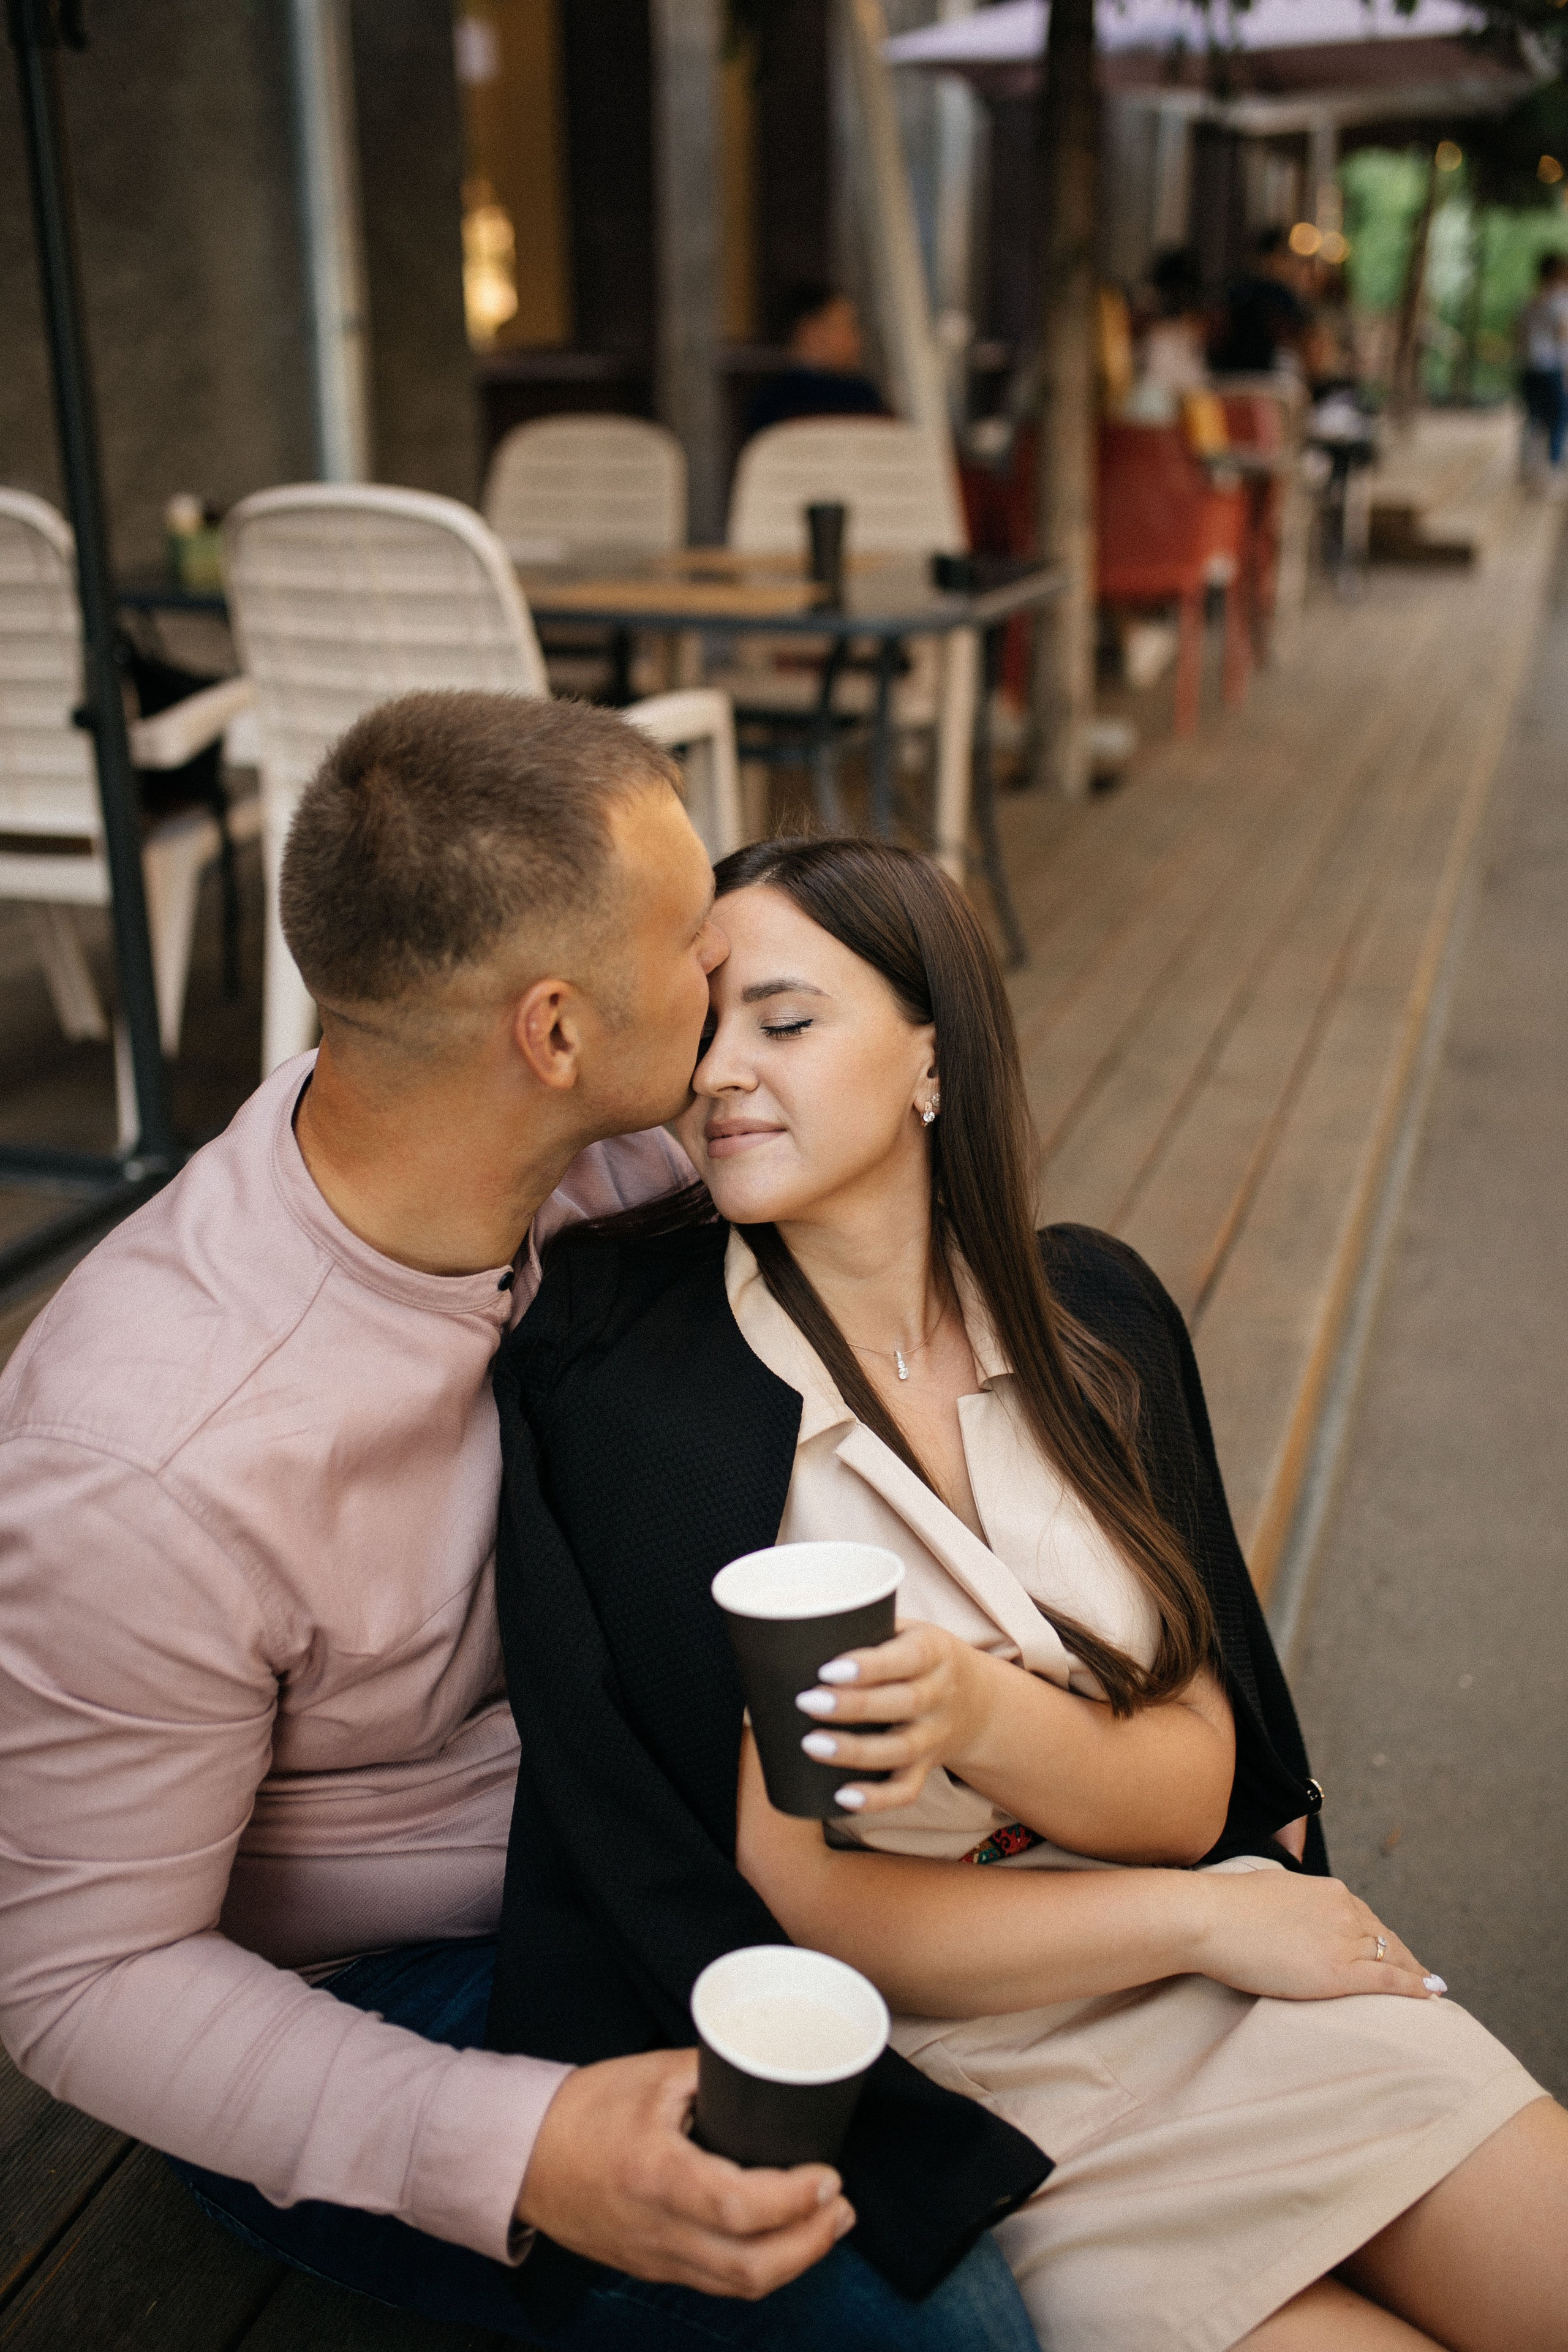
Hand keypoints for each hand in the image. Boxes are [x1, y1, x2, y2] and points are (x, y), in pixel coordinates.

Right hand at [516, 2049, 854, 2296]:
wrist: (522, 2156)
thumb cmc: (584, 2109)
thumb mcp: (652, 2074)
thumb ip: (714, 2071)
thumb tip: (771, 2068)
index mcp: (656, 2174)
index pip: (739, 2207)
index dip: (795, 2199)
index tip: (829, 2175)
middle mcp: (657, 2229)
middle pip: (749, 2267)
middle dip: (810, 2243)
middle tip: (841, 2207)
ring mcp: (654, 2258)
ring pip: (738, 2286)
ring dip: (794, 2262)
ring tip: (827, 2225)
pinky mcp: (652, 2268)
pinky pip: (716, 2285)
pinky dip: (759, 2270)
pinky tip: (783, 2243)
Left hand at [794, 1620, 989, 1813]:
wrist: (976, 1701)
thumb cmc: (918, 1656)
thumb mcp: (907, 1630)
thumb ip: (866, 1628)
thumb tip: (795, 1625)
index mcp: (934, 1651)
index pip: (909, 1658)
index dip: (870, 1666)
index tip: (827, 1669)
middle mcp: (939, 1694)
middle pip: (903, 1704)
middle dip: (853, 1705)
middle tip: (807, 1701)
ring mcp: (934, 1735)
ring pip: (901, 1750)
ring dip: (855, 1752)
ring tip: (811, 1745)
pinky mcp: (927, 1767)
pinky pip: (906, 1790)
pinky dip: (876, 1799)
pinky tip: (841, 1798)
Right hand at [1189, 1870, 1446, 2003]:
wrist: (1210, 1918)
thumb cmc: (1226, 1907)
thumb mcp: (1270, 1891)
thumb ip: (1293, 1903)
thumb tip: (1293, 1911)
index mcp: (1326, 1890)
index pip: (1364, 1916)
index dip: (1381, 1937)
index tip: (1391, 1949)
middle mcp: (1343, 1910)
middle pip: (1383, 1937)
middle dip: (1404, 1956)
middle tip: (1420, 1974)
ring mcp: (1342, 1940)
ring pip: (1391, 1958)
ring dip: (1414, 1974)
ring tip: (1429, 1987)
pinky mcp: (1338, 1972)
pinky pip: (1387, 1980)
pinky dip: (1414, 1987)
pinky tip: (1430, 1995)